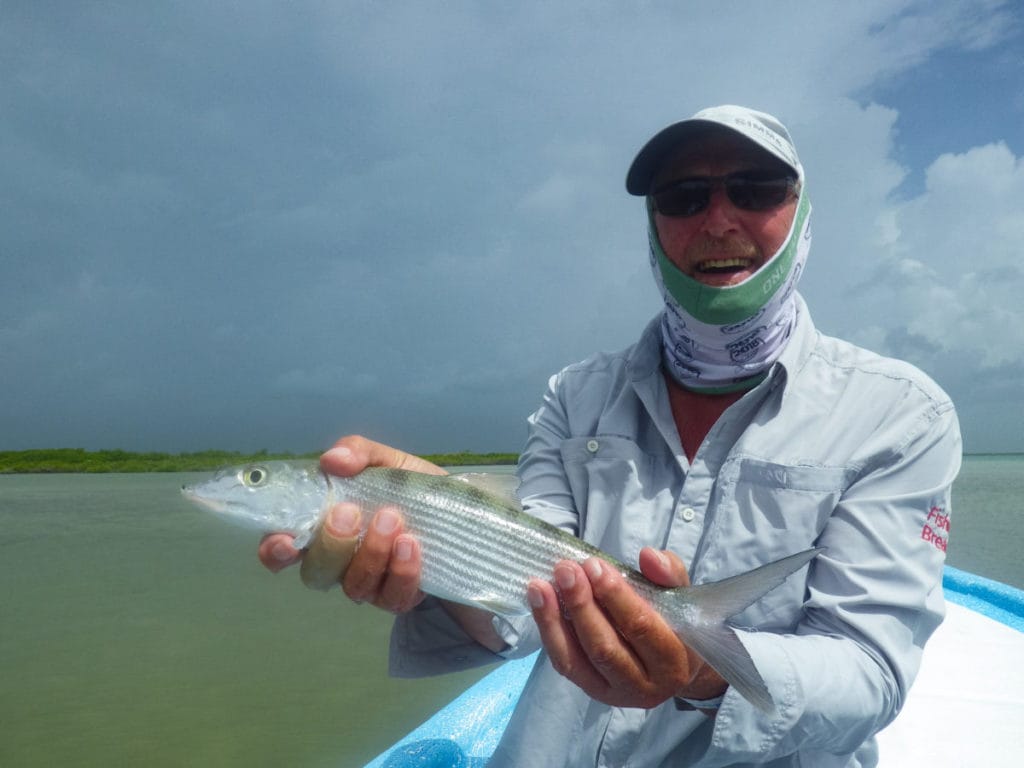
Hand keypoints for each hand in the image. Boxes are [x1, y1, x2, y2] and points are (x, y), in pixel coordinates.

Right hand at [256, 434, 444, 611]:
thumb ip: (360, 453)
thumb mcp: (390, 462)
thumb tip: (332, 459)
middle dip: (331, 543)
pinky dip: (401, 570)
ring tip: (392, 519)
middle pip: (316, 572)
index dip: (275, 550)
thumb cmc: (416, 490)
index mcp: (326, 528)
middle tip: (350, 512)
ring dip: (370, 551)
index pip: (282, 549)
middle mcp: (341, 563)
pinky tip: (412, 544)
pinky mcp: (401, 598)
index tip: (286, 539)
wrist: (467, 518)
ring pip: (355, 585)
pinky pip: (392, 596)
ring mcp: (370, 584)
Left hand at [527, 548, 726, 708]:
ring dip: (554, 619)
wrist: (671, 666)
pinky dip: (549, 631)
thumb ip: (670, 574)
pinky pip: (564, 663)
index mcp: (673, 662)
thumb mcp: (680, 596)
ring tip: (540, 585)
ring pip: (577, 660)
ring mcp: (614, 694)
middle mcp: (645, 687)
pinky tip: (539, 601)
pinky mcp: (590, 690)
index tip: (594, 564)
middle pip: (605, 647)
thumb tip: (649, 555)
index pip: (641, 628)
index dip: (615, 596)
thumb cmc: (675, 623)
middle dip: (581, 605)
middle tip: (566, 569)